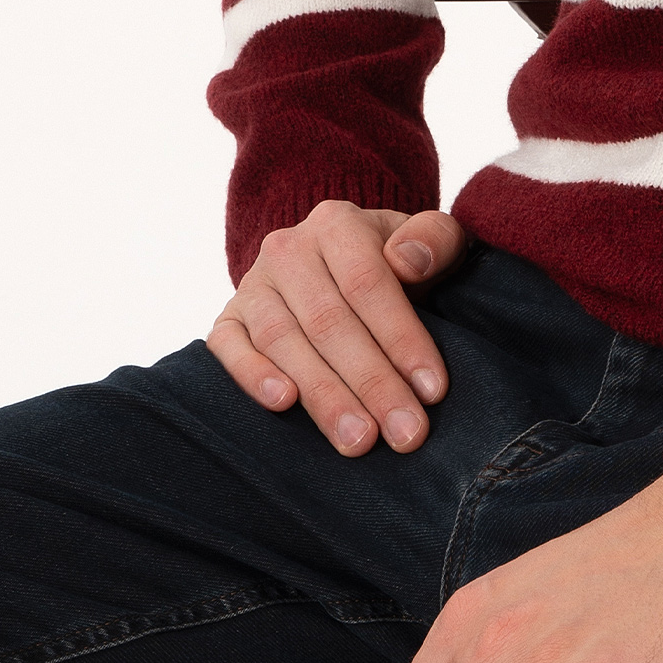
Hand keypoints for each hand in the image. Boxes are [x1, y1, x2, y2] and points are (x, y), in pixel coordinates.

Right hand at [207, 201, 466, 456]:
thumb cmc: (401, 265)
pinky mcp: (228, 320)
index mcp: (338, 223)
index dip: (401, 338)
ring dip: (322, 395)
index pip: (368, 283)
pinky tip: (283, 404)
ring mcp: (253, 284)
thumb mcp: (433, 243)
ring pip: (283, 340)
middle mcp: (288, 249)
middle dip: (371, 383)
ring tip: (358, 439)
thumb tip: (407, 260)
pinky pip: (228, 348)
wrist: (344, 265)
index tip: (432, 390)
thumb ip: (434, 241)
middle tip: (405, 435)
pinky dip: (252, 375)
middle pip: (328, 320)